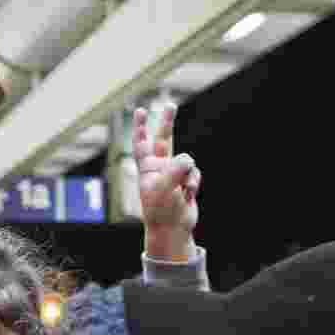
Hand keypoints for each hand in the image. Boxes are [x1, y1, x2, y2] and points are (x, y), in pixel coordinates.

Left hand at [133, 104, 201, 260]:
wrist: (172, 230)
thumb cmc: (161, 212)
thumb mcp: (164, 191)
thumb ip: (174, 172)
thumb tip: (187, 159)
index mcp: (147, 169)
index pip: (142, 144)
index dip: (141, 127)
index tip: (140, 111)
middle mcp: (158, 168)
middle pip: (164, 139)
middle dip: (166, 122)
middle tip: (169, 104)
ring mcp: (173, 174)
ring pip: (187, 160)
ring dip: (188, 175)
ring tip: (183, 191)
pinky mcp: (185, 181)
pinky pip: (195, 174)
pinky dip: (194, 184)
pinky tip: (188, 196)